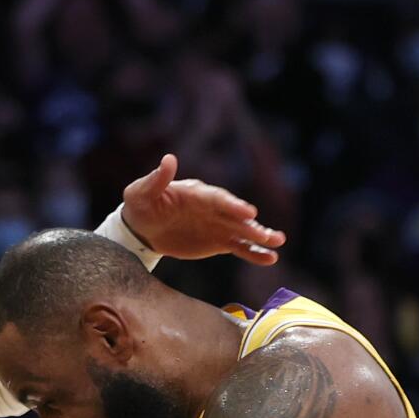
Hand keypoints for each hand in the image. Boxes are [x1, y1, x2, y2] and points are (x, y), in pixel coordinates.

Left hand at [121, 154, 285, 264]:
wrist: (141, 228)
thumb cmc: (141, 205)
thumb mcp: (141, 192)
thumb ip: (157, 179)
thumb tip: (169, 159)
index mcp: (197, 194)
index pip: (217, 199)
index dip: (232, 206)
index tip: (248, 213)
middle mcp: (213, 208)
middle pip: (235, 216)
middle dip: (251, 225)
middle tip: (267, 234)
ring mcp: (218, 225)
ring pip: (242, 232)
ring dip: (260, 238)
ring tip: (277, 243)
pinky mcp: (218, 242)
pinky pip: (239, 248)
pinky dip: (254, 253)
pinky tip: (270, 258)